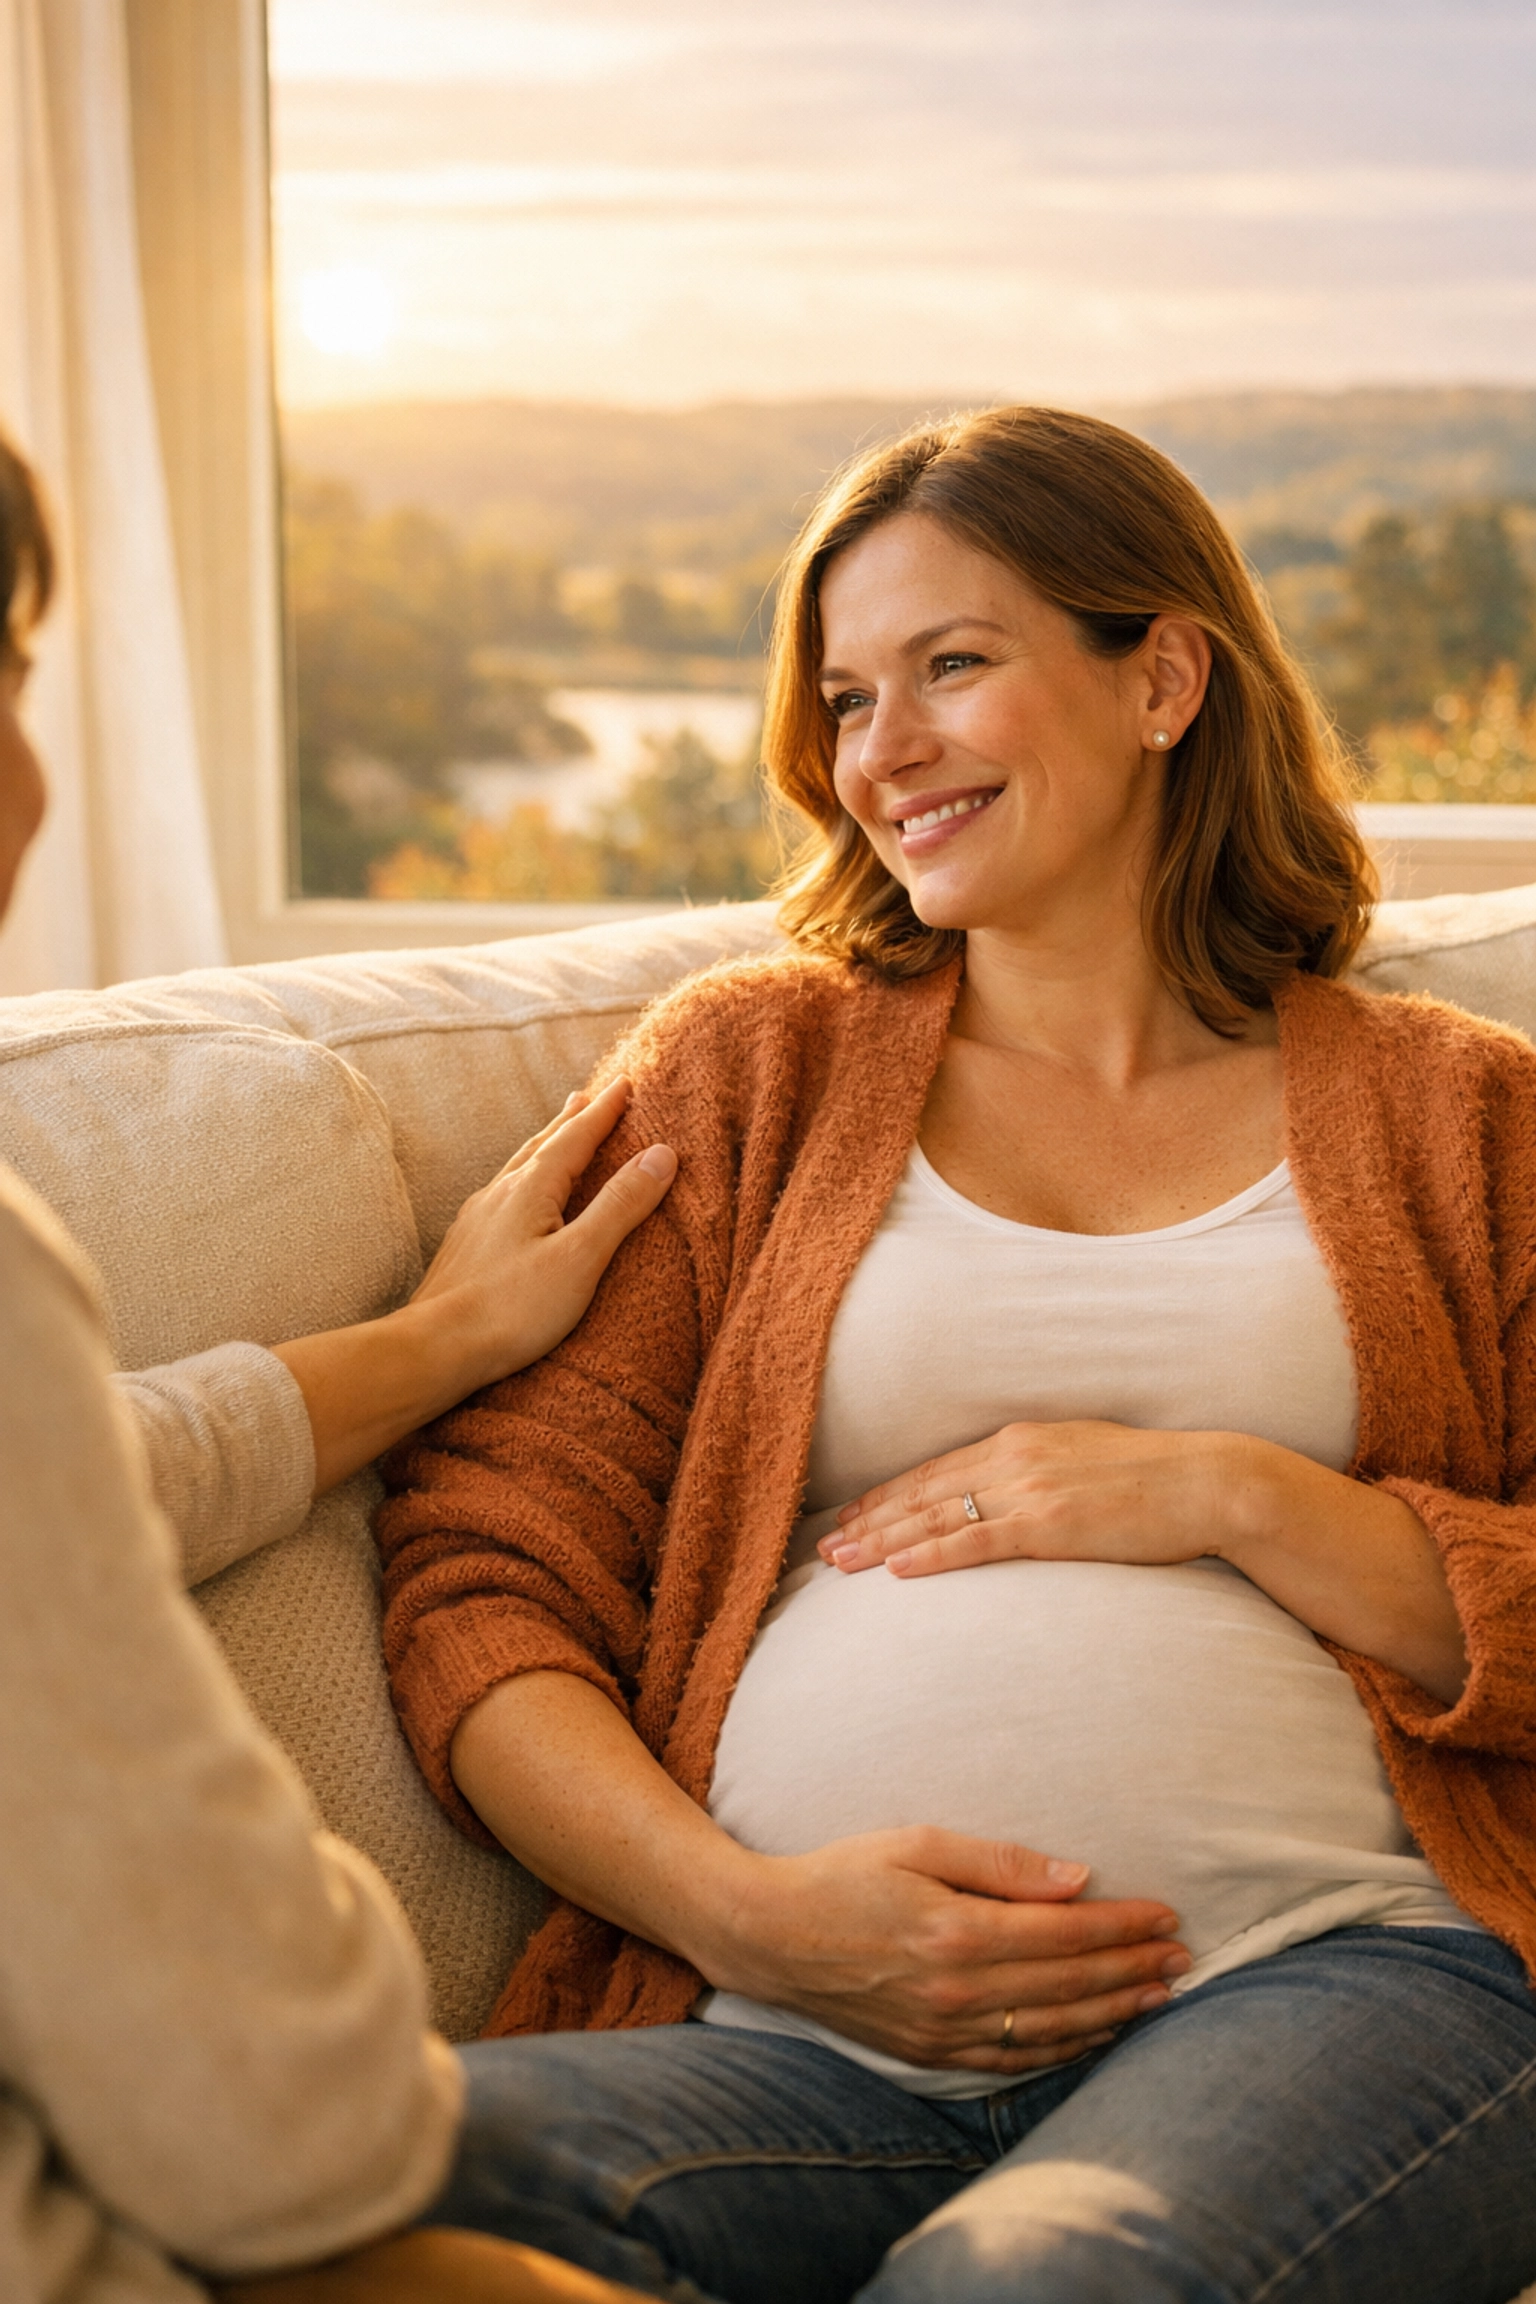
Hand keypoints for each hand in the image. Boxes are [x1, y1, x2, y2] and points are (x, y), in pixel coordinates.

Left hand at [408, 1075, 675, 1396]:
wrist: (435, 1348)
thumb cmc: (512, 1309)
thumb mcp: (581, 1257)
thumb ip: (620, 1205)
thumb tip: (661, 1154)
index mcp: (530, 1189)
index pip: (575, 1138)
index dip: (604, 1112)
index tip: (625, 1085)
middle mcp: (498, 1194)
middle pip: (541, 1145)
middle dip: (569, 1122)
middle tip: (585, 1098)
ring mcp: (476, 1220)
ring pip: (516, 1169)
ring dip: (541, 1148)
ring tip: (553, 1137)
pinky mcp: (464, 1248)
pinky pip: (500, 1197)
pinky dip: (521, 1182)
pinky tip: (513, 1199)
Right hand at [714, 1827, 1190, 2073]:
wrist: (769, 1936)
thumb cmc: (842, 1874)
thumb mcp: (916, 1843)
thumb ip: (999, 1863)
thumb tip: (1077, 1879)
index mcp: (956, 1932)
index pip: (1065, 1934)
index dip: (1122, 1926)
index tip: (1166, 1914)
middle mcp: (956, 1991)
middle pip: (1069, 1985)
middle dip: (1133, 1969)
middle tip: (1184, 1956)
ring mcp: (943, 2031)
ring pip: (1051, 2030)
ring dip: (1113, 2013)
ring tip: (1159, 1996)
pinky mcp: (929, 2053)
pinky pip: (1012, 2061)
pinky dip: (1063, 2050)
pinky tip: (1095, 2035)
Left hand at [818, 1420, 1470, 1702]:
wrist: (1212, 1482)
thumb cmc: (1155, 1482)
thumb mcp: (1085, 1463)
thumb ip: (1042, 1477)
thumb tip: (1013, 1505)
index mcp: (1019, 1439)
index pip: (935, 1471)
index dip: (887, 1497)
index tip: (850, 1517)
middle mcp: (1013, 1456)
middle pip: (920, 1491)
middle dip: (867, 1521)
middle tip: (823, 1549)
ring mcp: (1029, 1487)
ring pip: (934, 1515)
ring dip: (880, 1542)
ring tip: (838, 1564)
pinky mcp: (1050, 1523)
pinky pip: (975, 1540)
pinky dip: (930, 1556)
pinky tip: (897, 1573)